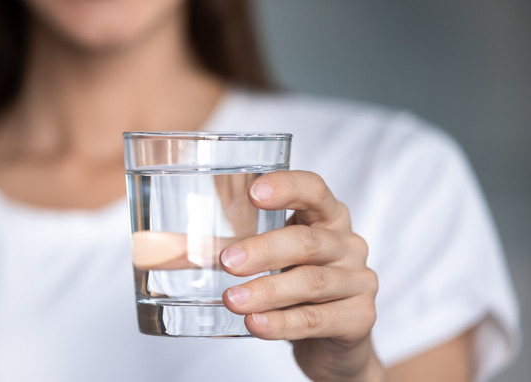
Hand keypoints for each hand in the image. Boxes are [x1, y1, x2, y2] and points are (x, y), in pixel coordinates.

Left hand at [220, 170, 384, 380]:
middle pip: (308, 241)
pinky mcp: (360, 318)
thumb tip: (171, 245)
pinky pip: (317, 319)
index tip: (252, 192)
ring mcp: (359, 281)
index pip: (314, 190)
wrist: (335, 342)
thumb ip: (239, 244)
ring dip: (267, 291)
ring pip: (311, 282)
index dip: (287, 187)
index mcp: (328, 217)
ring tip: (232, 300)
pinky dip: (282, 323)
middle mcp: (348, 244)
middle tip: (226, 262)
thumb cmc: (295, 286)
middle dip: (263, 250)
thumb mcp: (275, 258)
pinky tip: (256, 324)